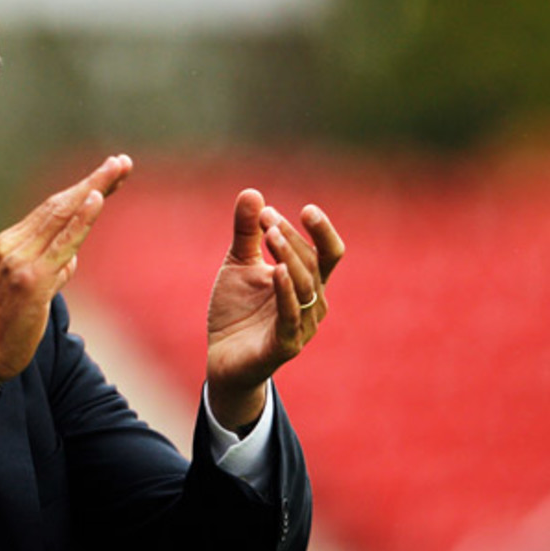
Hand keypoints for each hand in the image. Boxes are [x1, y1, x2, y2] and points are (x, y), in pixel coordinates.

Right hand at [0, 155, 132, 391]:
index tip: (107, 174)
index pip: (52, 209)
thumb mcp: (30, 288)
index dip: (81, 189)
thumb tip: (72, 257)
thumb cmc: (7, 324)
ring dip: (93, 189)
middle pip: (59, 204)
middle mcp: (13, 245)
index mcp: (11, 243)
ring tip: (117, 169)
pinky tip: (96, 199)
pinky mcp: (32, 281)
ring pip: (62, 216)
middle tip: (121, 161)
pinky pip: (62, 244)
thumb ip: (52, 268)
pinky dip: (81, 219)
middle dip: (93, 181)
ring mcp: (21, 261)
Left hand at [205, 189, 343, 430]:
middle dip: (289, 237)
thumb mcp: (238, 264)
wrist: (221, 358)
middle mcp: (310, 303)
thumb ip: (246, 232)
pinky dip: (285, 291)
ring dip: (289, 256)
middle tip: (267, 217)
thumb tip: (252, 193)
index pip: (328, 253)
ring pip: (304, 286)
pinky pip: (290, 316)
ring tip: (269, 234)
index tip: (305, 209)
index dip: (322, 231)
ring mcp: (300, 325)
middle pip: (312, 264)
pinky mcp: (284, 345)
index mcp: (306, 281)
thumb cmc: (237, 311)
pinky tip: (277, 271)